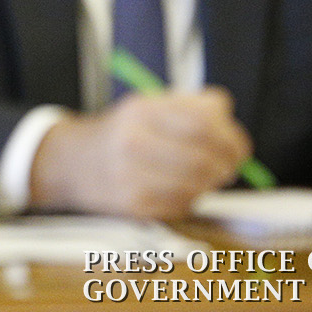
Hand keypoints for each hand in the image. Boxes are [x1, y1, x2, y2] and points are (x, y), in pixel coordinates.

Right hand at [30, 88, 251, 218]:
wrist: (72, 163)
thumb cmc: (122, 132)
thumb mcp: (148, 105)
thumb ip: (191, 104)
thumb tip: (226, 114)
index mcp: (142, 111)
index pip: (204, 124)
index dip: (231, 137)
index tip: (239, 145)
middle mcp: (134, 142)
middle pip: (204, 158)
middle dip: (228, 165)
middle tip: (231, 165)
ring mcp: (132, 177)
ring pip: (197, 185)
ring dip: (211, 183)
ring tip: (208, 176)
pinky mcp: (134, 206)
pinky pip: (181, 205)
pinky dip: (192, 198)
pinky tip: (184, 188)